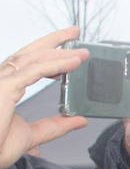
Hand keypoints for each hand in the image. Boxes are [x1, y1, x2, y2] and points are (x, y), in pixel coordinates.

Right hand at [1, 27, 88, 168]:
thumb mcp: (32, 135)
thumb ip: (55, 126)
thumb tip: (78, 120)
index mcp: (5, 89)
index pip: (27, 64)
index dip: (47, 53)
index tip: (68, 49)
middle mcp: (2, 81)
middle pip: (29, 53)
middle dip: (53, 41)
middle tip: (75, 33)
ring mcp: (1, 82)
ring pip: (33, 59)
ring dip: (60, 53)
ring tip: (83, 52)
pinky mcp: (4, 88)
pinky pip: (34, 71)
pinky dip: (56, 64)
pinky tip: (73, 62)